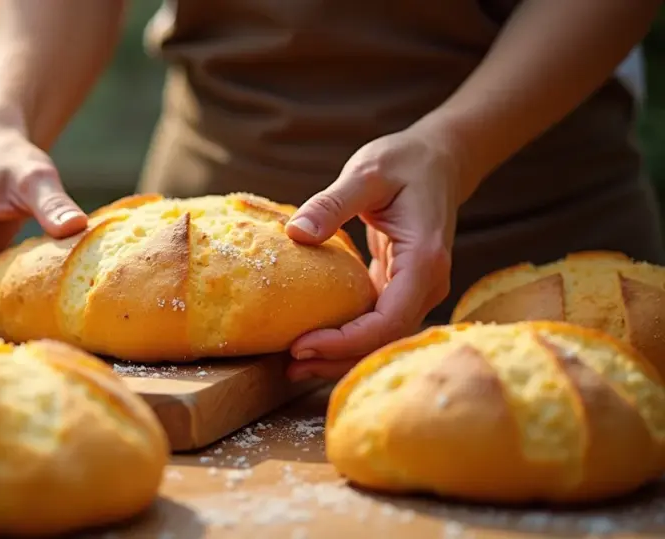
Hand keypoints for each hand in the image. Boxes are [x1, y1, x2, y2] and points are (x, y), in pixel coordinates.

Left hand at [283, 123, 475, 380]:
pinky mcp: (400, 288)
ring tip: (293, 366)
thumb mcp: (366, 173)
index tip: (303, 344)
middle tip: (289, 365)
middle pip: (384, 340)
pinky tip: (311, 342)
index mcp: (424, 261)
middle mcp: (427, 284)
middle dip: (338, 358)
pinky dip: (345, 336)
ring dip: (339, 355)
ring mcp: (415, 290)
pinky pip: (374, 323)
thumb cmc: (405, 162)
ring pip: (379, 338)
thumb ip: (332, 203)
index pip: (389, 319)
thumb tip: (296, 233)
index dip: (346, 340)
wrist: (438, 160)